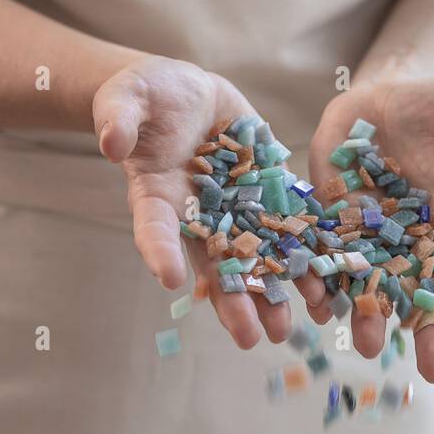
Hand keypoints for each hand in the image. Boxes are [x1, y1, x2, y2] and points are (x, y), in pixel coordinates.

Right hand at [93, 55, 293, 348]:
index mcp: (157, 196)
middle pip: (212, 264)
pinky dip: (302, 260)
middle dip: (232, 301)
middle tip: (249, 338)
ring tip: (287, 329)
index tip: (168, 279)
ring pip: (252, 259)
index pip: (155, 228)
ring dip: (270, 294)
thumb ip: (118, 117)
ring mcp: (234, 212)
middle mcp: (197, 216)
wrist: (189, 95)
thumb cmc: (148, 96)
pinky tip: (322, 291)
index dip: (159, 252)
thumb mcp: (127, 96)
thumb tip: (111, 143)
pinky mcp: (266, 198)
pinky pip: (286, 232)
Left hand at [308, 77, 433, 381]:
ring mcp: (376, 239)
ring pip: (374, 287)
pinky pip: (329, 261)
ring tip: (366, 343)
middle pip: (427, 295)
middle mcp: (419, 243)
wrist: (389, 97)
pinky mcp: (335, 225)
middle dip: (429, 333)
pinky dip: (322, 284)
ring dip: (369, 317)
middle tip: (433, 371)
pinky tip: (319, 308)